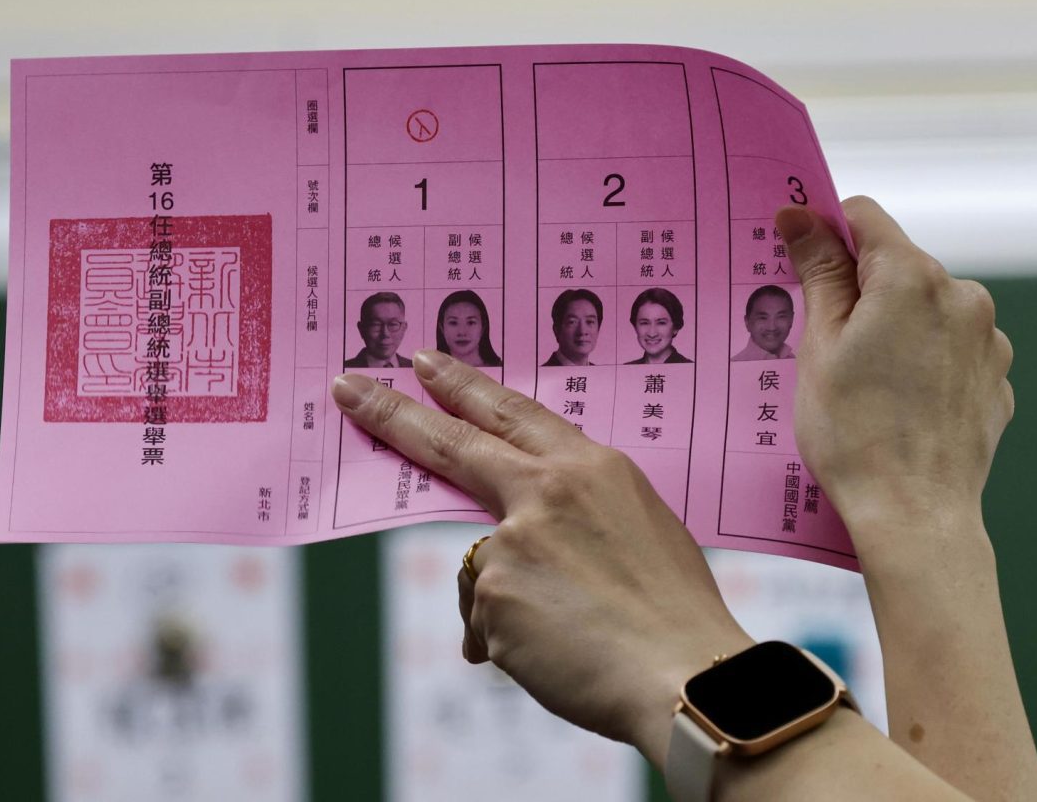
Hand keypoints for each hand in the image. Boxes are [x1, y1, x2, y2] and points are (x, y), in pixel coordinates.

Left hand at [331, 352, 752, 767]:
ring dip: (516, 606)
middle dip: (393, 412)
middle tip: (348, 387)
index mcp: (591, 466)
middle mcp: (547, 488)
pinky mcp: (493, 588)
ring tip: (579, 634)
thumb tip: (511, 549)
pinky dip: (511, 643)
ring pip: (485, 569)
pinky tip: (558, 656)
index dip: (464, 386)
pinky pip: (485, 621)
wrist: (687, 674)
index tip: (422, 362)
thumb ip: (572, 517)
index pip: (512, 412)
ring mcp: (514, 536)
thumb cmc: (674, 613)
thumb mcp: (638, 531)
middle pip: (453, 442)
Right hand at [775, 196, 1014, 539]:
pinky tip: (896, 401)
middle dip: (859, 289)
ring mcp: (986, 338)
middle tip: (824, 343)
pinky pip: (949, 347)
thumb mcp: (818, 346)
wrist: (913, 514)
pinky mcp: (995, 376)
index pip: (864, 217)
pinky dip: (921, 359)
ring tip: (863, 382)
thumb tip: (801, 217)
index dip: (826, 231)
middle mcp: (962, 296)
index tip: (799, 258)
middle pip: (896, 265)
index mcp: (911, 278)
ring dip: (892, 326)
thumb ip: (819, 272)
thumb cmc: (855, 436)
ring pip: (924, 307)